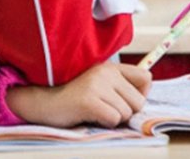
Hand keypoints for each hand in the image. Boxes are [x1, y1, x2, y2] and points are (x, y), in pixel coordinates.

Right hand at [6, 61, 150, 127]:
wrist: (44, 101)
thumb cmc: (73, 97)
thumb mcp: (98, 85)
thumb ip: (120, 86)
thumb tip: (144, 93)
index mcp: (109, 67)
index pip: (145, 77)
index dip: (140, 93)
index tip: (124, 99)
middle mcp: (105, 72)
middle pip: (139, 102)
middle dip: (125, 111)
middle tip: (104, 108)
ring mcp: (96, 85)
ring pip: (127, 113)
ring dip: (113, 118)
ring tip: (94, 111)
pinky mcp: (89, 100)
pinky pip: (114, 119)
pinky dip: (104, 122)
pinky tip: (89, 115)